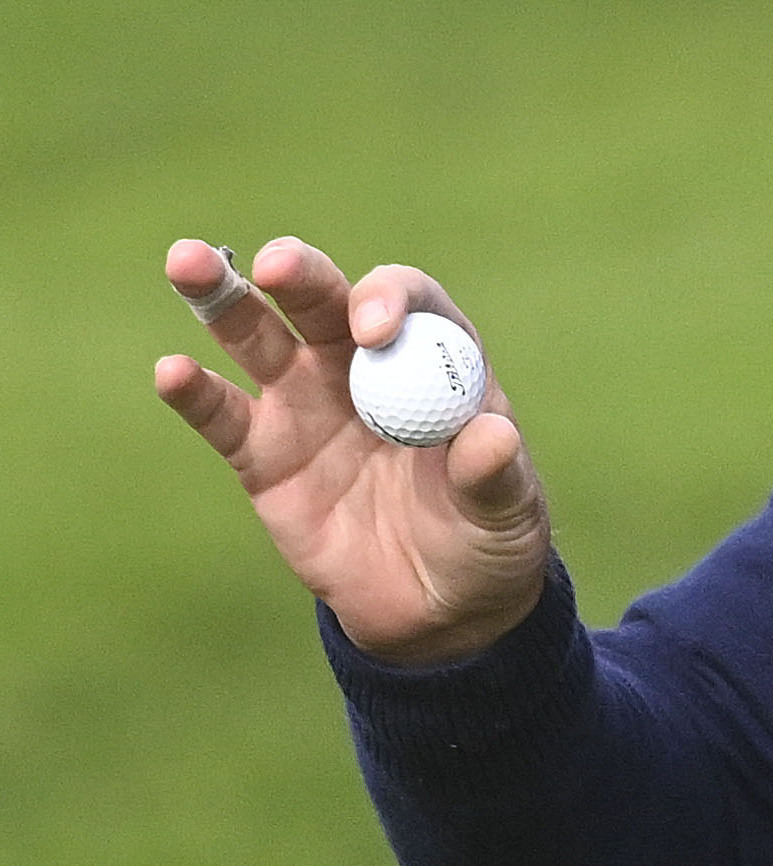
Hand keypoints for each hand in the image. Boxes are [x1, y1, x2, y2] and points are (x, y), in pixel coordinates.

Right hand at [155, 237, 550, 665]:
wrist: (436, 605)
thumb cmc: (487, 538)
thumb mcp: (507, 511)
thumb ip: (496, 474)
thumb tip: (491, 436)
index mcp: (435, 357)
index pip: (409, 302)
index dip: (389, 301)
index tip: (374, 330)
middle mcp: (362, 364)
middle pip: (326, 302)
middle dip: (300, 274)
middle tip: (276, 263)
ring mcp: (306, 403)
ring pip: (258, 337)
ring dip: (223, 298)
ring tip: (187, 261)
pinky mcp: (262, 455)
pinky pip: (223, 416)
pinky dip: (195, 393)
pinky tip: (171, 371)